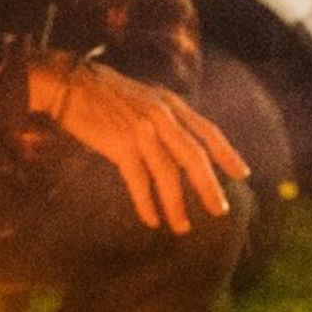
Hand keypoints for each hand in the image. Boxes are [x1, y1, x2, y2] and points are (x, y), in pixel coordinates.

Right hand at [32, 55, 249, 231]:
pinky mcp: (119, 145)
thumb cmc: (106, 93)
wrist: (70, 84)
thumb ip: (167, 117)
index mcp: (170, 104)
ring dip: (176, 205)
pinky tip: (152, 220)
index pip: (207, 131)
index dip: (227, 154)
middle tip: (219, 211)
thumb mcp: (146, 97)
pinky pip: (139, 181)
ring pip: (168, 174)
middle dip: (209, 187)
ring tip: (182, 227)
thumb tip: (186, 145)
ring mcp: (141, 131)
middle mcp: (161, 117)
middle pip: (194, 157)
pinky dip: (147, 204)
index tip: (241, 174)